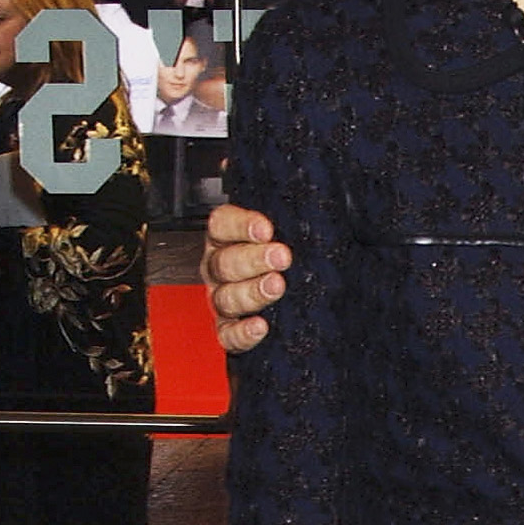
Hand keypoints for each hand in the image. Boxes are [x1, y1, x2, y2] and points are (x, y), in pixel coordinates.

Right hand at [202, 202, 291, 354]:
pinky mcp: (229, 330)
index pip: (222, 224)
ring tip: (277, 286)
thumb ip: (290, 215)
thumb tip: (297, 189)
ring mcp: (222, 300)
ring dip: (252, 292)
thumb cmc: (296, 257)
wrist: (303, 301)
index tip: (267, 229)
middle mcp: (219, 268)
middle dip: (254, 259)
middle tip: (282, 257)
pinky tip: (261, 327)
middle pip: (224, 262)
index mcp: (227, 238)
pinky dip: (242, 333)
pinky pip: (228, 335)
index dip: (242, 225)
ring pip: (225, 298)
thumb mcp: (293, 230)